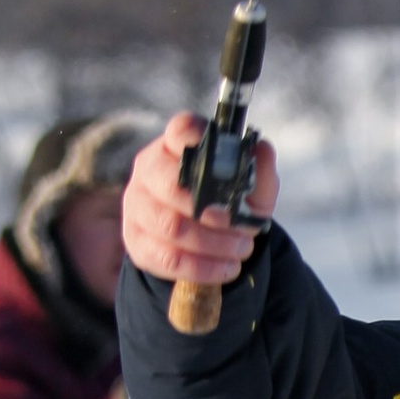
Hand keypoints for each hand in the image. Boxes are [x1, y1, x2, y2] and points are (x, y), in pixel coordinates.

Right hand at [122, 113, 279, 291]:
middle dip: (215, 213)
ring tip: (243, 249)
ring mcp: (137, 206)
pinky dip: (204, 268)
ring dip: (214, 244)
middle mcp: (149, 171)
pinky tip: (228, 268)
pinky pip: (168, 259)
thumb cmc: (225, 206)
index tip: (225, 159)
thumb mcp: (249, 190)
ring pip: (171, 226)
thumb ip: (258, 171)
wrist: (202, 244)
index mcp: (175, 147)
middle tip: (246, 229)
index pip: (181, 130)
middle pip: (171, 186)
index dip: (199, 139)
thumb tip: (263, 149)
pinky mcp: (136, 242)